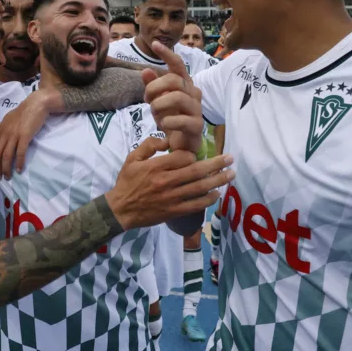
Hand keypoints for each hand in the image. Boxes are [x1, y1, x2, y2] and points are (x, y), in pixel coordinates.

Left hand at [0, 89, 59, 179]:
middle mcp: (5, 133)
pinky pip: (20, 152)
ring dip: (6, 168)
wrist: (36, 104)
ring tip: (8, 177)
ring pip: (6, 155)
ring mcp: (14, 135)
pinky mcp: (25, 136)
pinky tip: (19, 170)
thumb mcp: (7, 119)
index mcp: (0, 129)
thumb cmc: (23, 112)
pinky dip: (19, 162)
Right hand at [105, 137, 233, 229]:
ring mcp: (171, 197)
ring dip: (218, 180)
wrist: (120, 209)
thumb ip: (149, 145)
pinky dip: (208, 199)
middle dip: (216, 164)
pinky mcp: (174, 211)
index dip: (193, 154)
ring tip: (230, 174)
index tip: (196, 155)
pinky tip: (217, 194)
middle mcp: (166, 181)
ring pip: (199, 187)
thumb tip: (167, 140)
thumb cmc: (127, 182)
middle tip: (230, 159)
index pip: (183, 157)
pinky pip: (195, 205)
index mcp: (156, 166)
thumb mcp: (132, 158)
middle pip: (197, 171)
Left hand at [142, 41, 203, 153]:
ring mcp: (197, 109)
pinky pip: (181, 120)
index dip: (167, 54)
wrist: (183, 145)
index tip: (155, 44)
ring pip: (177, 97)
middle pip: (174, 80)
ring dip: (159, 105)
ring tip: (155, 114)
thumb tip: (145, 70)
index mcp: (184, 85)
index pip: (178, 65)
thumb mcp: (158, 102)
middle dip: (155, 88)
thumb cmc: (171, 120)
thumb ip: (153, 87)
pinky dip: (167, 122)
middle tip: (147, 100)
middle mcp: (193, 93)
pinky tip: (163, 126)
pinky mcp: (197, 125)